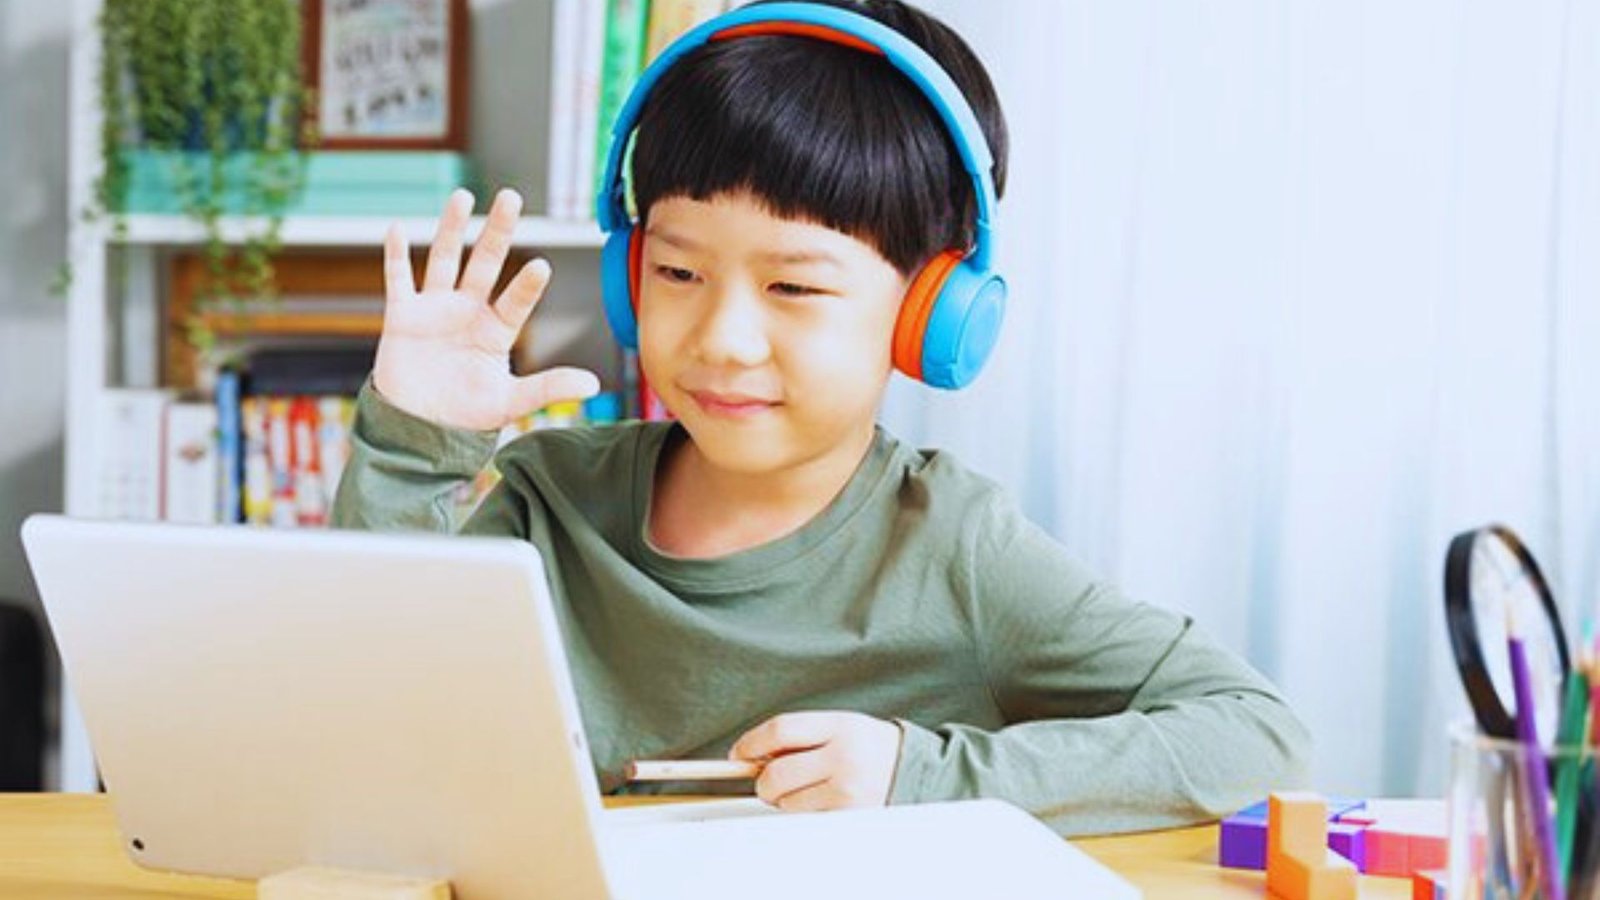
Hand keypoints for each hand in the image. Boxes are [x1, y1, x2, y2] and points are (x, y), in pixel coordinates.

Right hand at [372, 188, 600, 429]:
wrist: (419, 429)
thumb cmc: (466, 414)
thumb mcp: (510, 403)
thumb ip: (549, 388)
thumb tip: (594, 385)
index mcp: (496, 329)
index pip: (516, 301)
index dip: (526, 286)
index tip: (541, 267)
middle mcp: (468, 311)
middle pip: (484, 263)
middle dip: (497, 232)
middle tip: (511, 197)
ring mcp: (435, 310)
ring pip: (444, 260)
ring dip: (450, 228)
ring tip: (462, 196)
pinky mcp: (403, 316)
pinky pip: (398, 280)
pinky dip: (395, 255)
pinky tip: (398, 228)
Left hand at [728, 711, 902, 811]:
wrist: (915, 769)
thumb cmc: (870, 746)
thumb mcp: (839, 726)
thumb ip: (800, 736)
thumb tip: (753, 754)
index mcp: (839, 726)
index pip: (781, 730)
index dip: (751, 743)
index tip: (740, 753)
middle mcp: (843, 757)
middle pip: (778, 773)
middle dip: (763, 782)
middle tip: (766, 781)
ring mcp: (847, 789)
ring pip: (789, 802)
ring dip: (784, 800)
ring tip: (803, 789)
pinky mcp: (850, 815)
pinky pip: (808, 818)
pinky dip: (804, 812)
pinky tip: (819, 800)